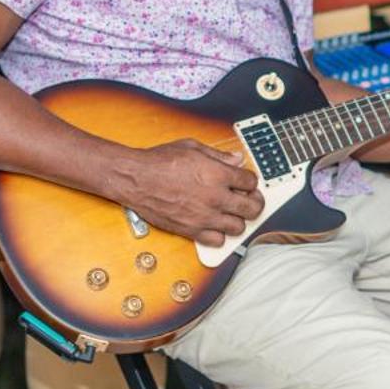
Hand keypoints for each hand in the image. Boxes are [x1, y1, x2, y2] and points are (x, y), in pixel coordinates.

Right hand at [114, 138, 262, 246]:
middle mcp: (215, 197)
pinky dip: (219, 235)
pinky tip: (215, 225)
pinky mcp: (191, 230)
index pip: (251, 182)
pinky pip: (217, 241)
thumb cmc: (159, 161)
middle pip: (252, 208)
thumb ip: (218, 155)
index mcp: (218, 174)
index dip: (250, 181)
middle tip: (249, 200)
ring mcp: (204, 216)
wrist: (135, 179)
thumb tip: (237, 159)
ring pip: (238, 227)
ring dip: (238, 220)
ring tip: (231, 213)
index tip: (245, 182)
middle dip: (254, 203)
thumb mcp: (192, 147)